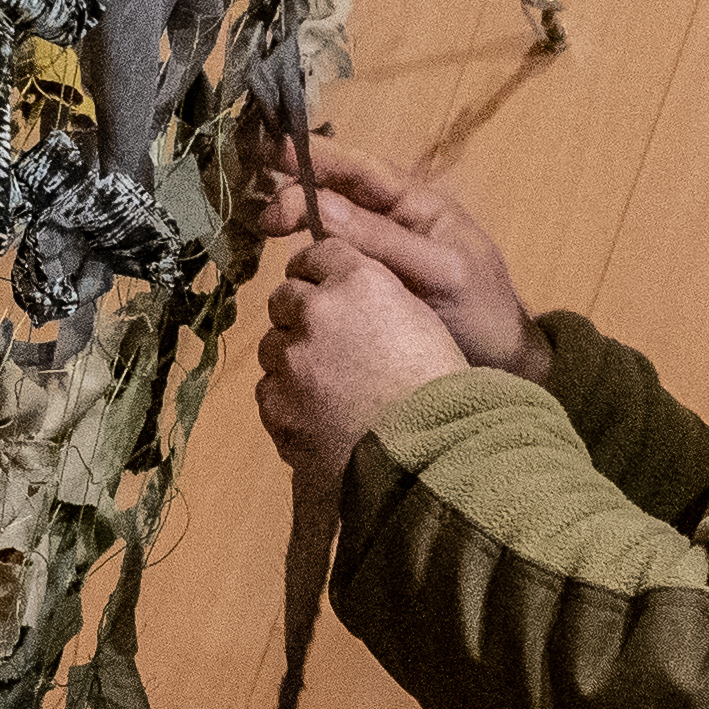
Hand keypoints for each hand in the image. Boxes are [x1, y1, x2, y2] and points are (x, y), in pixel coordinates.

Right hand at [248, 131, 540, 377]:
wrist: (500, 365)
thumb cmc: (480, 312)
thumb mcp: (440, 272)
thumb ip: (382, 241)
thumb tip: (319, 206)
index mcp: (415, 205)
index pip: (359, 169)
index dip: (315, 156)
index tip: (271, 151)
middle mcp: (390, 221)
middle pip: (334, 192)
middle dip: (294, 191)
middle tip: (260, 210)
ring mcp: (375, 254)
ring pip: (325, 226)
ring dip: (292, 221)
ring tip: (259, 225)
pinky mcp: (363, 288)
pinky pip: (327, 264)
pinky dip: (303, 262)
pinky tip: (282, 270)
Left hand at [256, 209, 474, 476]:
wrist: (429, 454)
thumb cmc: (439, 389)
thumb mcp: (418, 320)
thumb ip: (374, 296)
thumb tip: (344, 294)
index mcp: (358, 281)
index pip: (316, 254)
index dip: (318, 273)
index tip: (321, 287)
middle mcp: (316, 311)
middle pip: (285, 297)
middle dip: (300, 315)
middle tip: (327, 344)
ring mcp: (289, 359)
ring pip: (272, 346)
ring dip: (291, 359)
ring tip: (326, 388)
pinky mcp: (275, 402)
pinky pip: (269, 390)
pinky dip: (287, 399)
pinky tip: (318, 415)